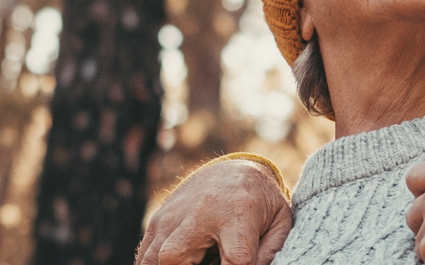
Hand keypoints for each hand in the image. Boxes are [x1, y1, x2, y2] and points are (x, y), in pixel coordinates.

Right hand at [137, 158, 292, 264]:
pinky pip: (144, 253)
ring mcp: (173, 215)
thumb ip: (271, 252)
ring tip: (189, 264)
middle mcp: (200, 213)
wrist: (234, 170)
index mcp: (238, 215)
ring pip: (153, 257)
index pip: (236, 259)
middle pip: (175, 256)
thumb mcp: (280, 223)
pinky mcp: (158, 219)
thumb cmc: (261, 202)